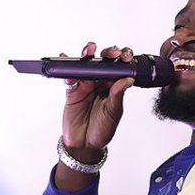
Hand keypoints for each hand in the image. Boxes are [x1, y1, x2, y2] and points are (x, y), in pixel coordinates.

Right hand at [61, 42, 134, 158]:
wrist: (85, 145)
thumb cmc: (102, 130)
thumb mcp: (114, 113)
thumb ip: (118, 95)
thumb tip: (128, 80)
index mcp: (113, 86)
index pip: (119, 68)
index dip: (123, 59)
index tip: (126, 57)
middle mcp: (100, 83)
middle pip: (103, 61)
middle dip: (108, 53)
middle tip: (113, 53)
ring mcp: (85, 85)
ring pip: (86, 65)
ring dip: (87, 55)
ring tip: (89, 50)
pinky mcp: (72, 91)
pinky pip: (68, 77)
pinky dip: (66, 68)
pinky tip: (66, 59)